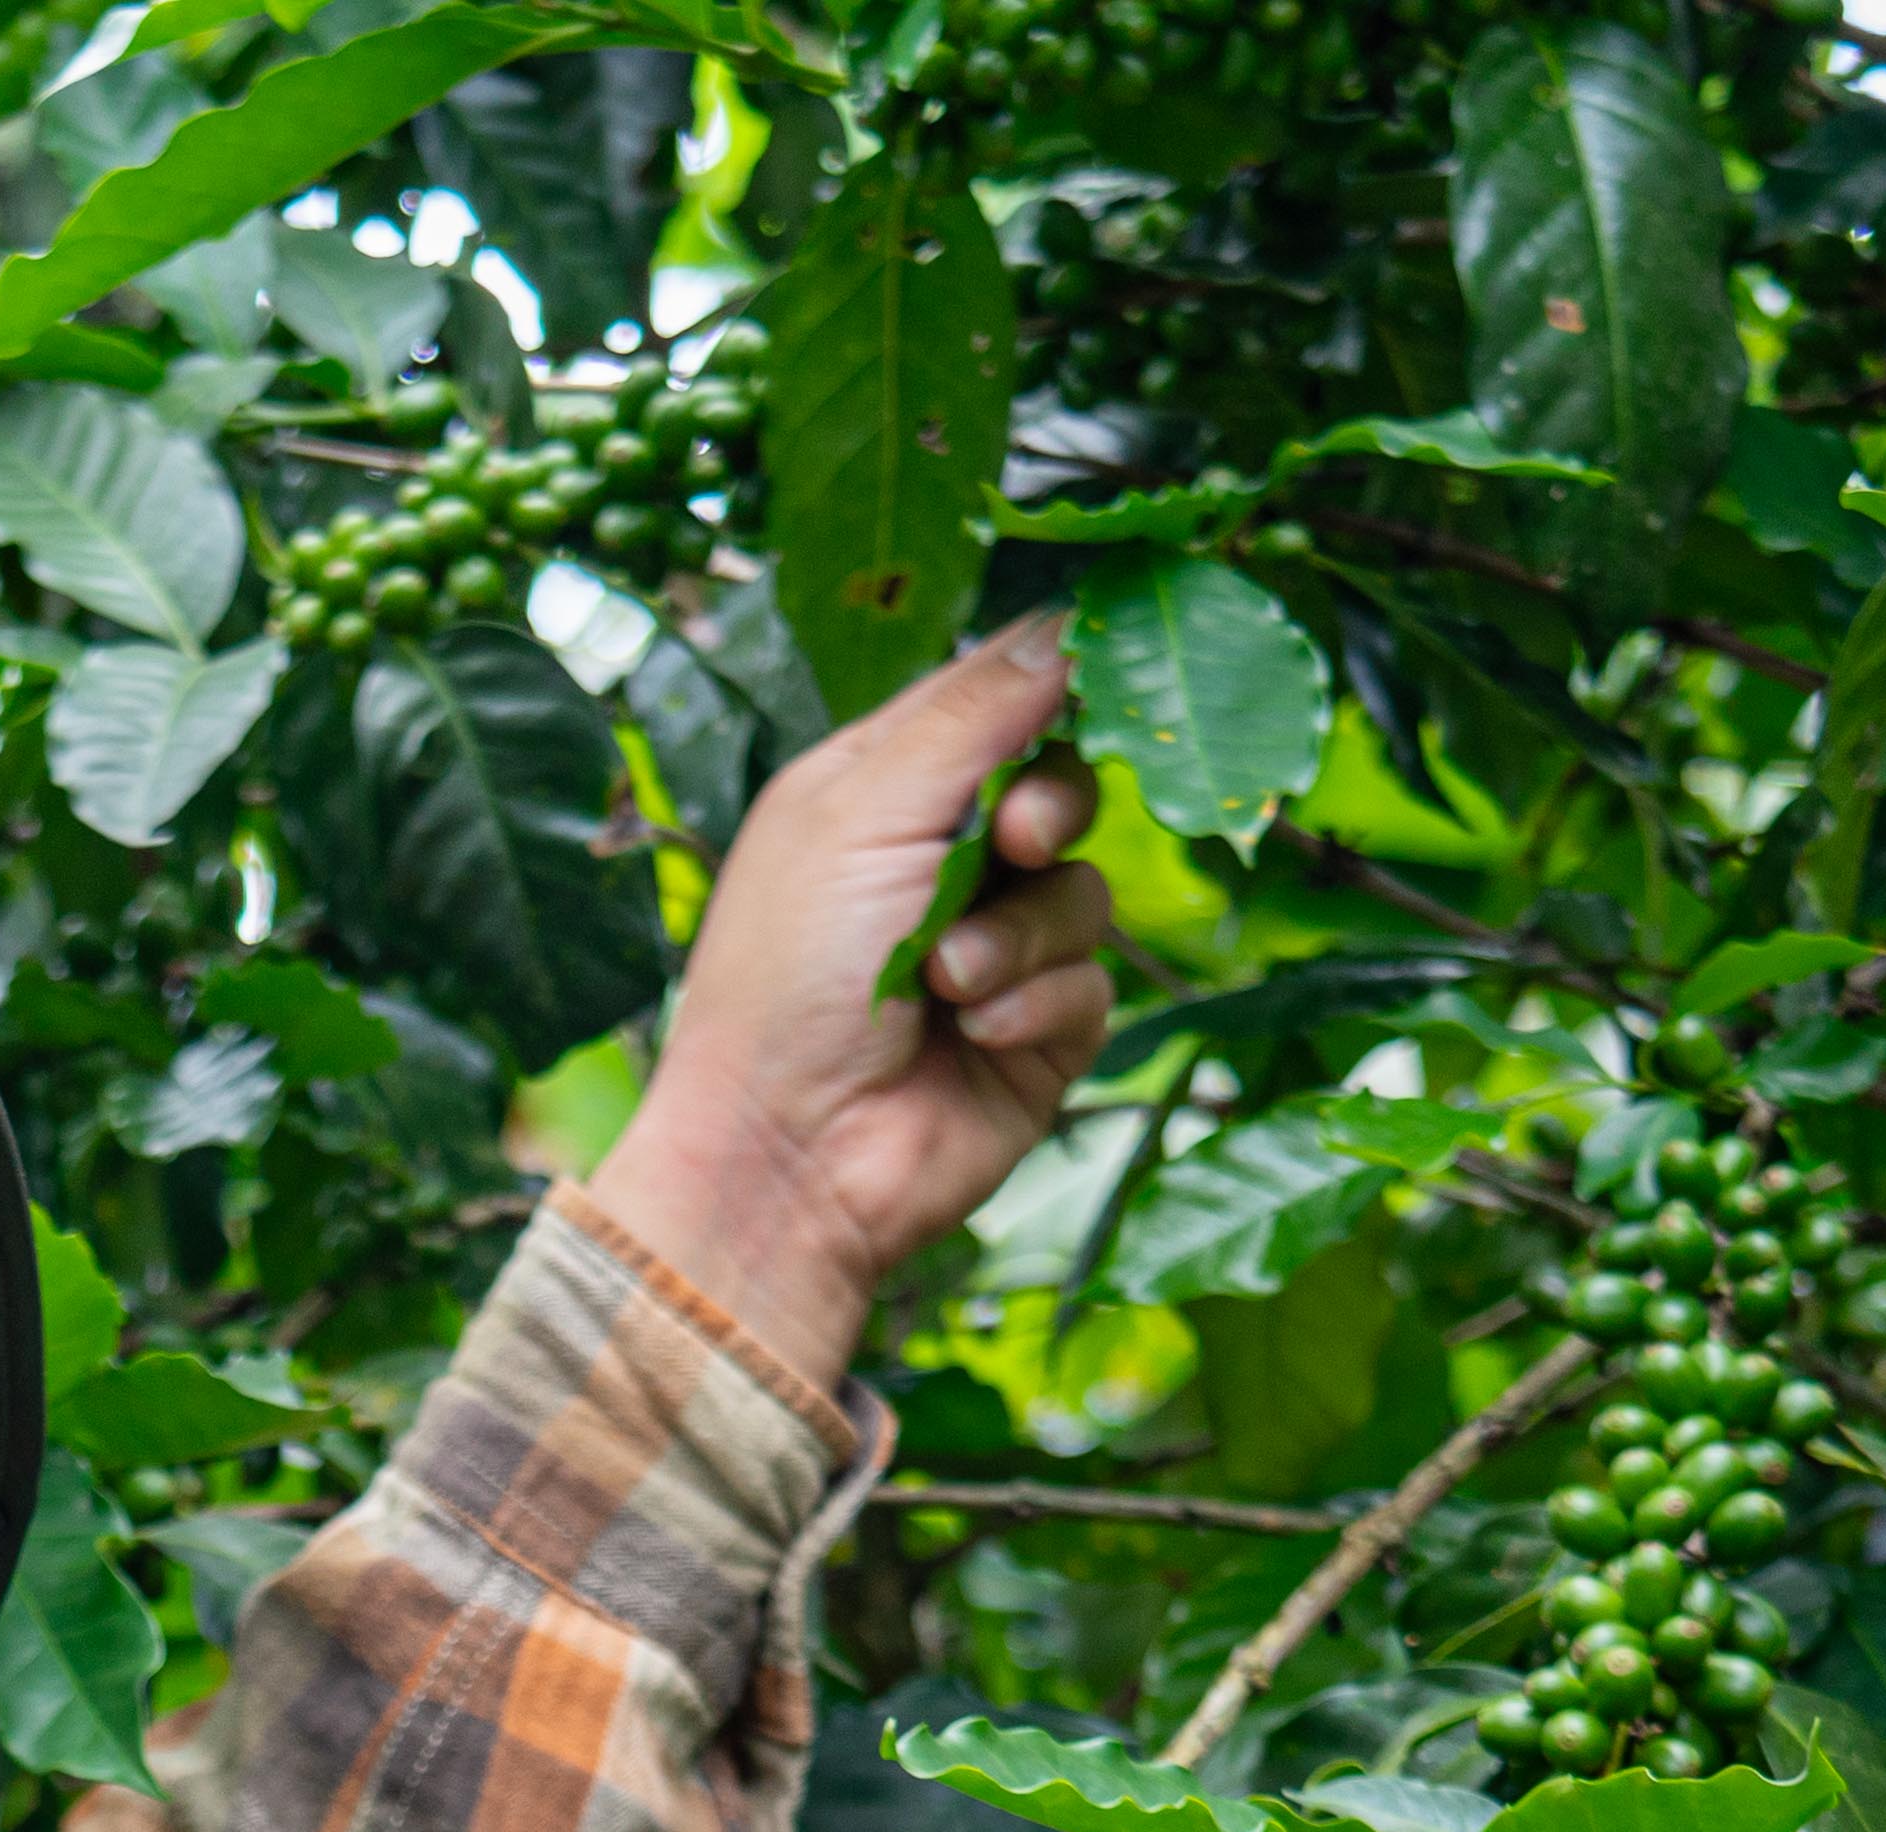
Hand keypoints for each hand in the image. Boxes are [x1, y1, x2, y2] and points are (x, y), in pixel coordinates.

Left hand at [587, 615, 1121, 1388]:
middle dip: (1047, 809)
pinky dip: (1037, 1007)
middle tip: (1010, 841)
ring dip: (1021, 934)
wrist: (788, 1157)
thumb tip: (1064, 620)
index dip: (1047, 684)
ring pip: (1086, 890)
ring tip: (949, 984)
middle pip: (1061, 785)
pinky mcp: (1036, 1033)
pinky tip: (976, 1038)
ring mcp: (994, 948)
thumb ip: (971, 714)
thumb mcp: (863, 811)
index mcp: (878, 787)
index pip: (990, 699)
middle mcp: (940, 860)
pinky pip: (1091, 984)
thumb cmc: (789, 975)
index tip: (1097, 670)